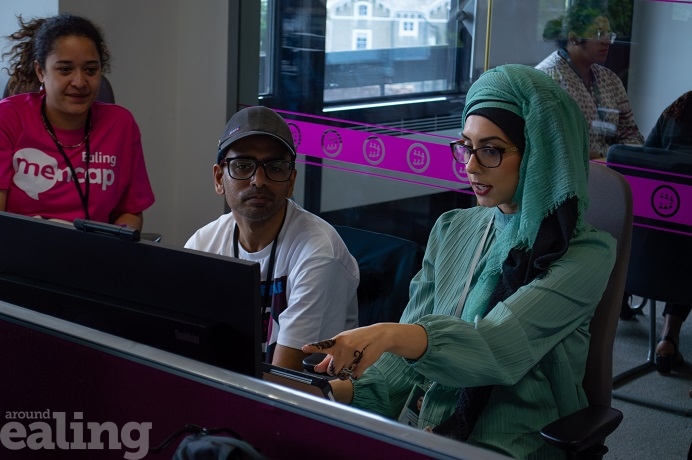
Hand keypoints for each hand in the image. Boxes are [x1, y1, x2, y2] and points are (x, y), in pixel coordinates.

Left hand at [301, 323, 426, 380]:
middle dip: (336, 370)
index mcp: (337, 341)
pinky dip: (356, 373)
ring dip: (346, 372)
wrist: (379, 335)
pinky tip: (360, 364)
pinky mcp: (363, 362)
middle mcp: (344, 347)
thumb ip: (329, 357)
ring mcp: (354, 355)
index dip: (313, 348)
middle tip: (343, 363)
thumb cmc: (358, 339)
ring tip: (353, 362)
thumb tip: (317, 368)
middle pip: (332, 369)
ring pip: (343, 374)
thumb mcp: (343, 343)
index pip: (323, 346)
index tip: (304, 348)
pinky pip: (354, 375)